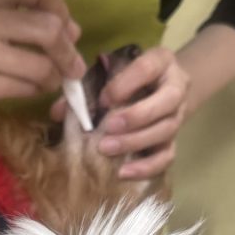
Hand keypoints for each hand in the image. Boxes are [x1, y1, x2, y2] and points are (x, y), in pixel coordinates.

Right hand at [0, 0, 85, 110]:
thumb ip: (23, 14)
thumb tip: (72, 29)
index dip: (61, 5)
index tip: (63, 25)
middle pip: (49, 29)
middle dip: (68, 51)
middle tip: (72, 64)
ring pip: (42, 66)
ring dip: (55, 76)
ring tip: (51, 79)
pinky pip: (26, 89)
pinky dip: (38, 90)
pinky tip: (32, 88)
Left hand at [91, 47, 191, 179]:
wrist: (161, 88)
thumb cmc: (129, 78)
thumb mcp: (112, 73)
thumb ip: (86, 87)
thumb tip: (56, 112)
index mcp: (160, 62)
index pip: (148, 68)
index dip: (126, 84)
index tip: (104, 98)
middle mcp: (176, 87)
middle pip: (166, 102)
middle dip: (135, 116)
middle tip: (108, 128)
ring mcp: (178, 116)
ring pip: (165, 131)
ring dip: (136, 142)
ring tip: (107, 149)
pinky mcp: (174, 140)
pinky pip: (166, 157)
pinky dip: (146, 167)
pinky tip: (123, 172)